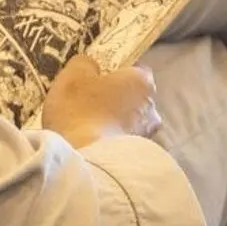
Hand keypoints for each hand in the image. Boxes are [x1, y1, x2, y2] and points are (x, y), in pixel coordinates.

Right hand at [42, 56, 161, 149]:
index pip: (135, 69)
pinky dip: (110, 142)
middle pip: (133, 97)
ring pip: (128, 122)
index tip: (95, 78)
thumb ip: (86, 63)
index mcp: (143, 81)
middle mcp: (152, 108)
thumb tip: (92, 66)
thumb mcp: (74, 74)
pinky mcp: (138, 159)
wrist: (84, 163)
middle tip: (87, 102)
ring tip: (85, 126)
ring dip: (112, 122)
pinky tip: (90, 144)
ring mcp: (147, 136)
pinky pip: (121, 143)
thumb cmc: (80, 110)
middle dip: (115, 98)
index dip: (115, 71)